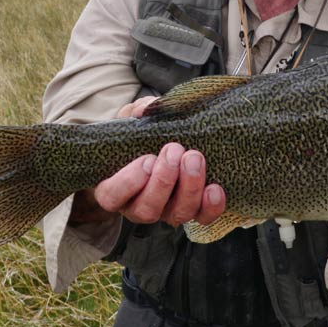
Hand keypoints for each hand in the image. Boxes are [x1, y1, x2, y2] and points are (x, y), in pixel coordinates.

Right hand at [70, 96, 225, 226]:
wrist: (161, 144)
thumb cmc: (139, 136)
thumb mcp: (132, 120)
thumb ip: (137, 112)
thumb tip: (146, 110)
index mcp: (114, 188)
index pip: (112, 196)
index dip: (128, 182)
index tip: (146, 159)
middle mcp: (138, 206)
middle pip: (147, 209)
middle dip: (163, 180)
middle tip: (174, 150)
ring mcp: (166, 211)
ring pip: (176, 214)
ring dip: (188, 187)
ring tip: (194, 157)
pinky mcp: (192, 210)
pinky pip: (203, 217)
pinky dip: (211, 206)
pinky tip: (214, 187)